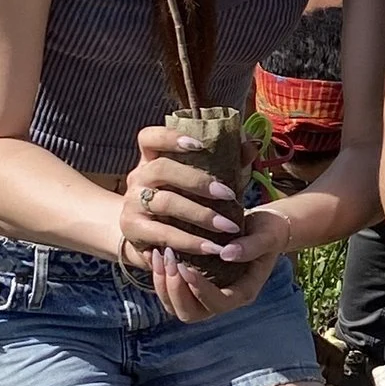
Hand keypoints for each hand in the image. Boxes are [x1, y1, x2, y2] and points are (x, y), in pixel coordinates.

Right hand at [122, 125, 248, 268]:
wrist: (149, 241)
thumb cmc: (182, 202)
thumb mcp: (201, 182)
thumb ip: (226, 163)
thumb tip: (252, 146)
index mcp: (150, 159)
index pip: (150, 138)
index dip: (170, 137)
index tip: (200, 145)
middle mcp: (138, 178)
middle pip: (162, 169)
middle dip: (198, 181)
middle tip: (228, 195)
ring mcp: (132, 204)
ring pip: (166, 203)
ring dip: (201, 214)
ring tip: (228, 227)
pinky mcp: (134, 230)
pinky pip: (164, 233)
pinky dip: (191, 241)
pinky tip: (212, 247)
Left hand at [147, 205, 283, 320]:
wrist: (262, 226)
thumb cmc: (268, 230)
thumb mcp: (266, 235)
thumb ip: (251, 246)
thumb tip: (227, 254)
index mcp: (242, 292)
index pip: (218, 304)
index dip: (200, 290)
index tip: (186, 267)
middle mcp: (222, 299)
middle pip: (191, 313)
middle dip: (175, 290)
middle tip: (169, 260)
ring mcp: (205, 294)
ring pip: (176, 306)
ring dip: (163, 285)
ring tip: (159, 255)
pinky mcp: (192, 283)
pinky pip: (170, 291)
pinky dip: (160, 276)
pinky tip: (155, 252)